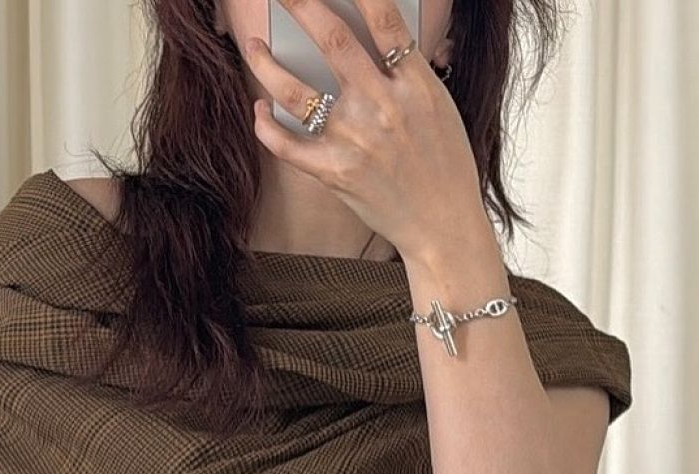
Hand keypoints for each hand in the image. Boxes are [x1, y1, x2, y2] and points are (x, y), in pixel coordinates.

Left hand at [246, 0, 481, 266]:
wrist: (443, 226)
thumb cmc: (444, 165)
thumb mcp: (438, 107)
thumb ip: (406, 71)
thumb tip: (369, 37)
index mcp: (415, 85)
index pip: (385, 20)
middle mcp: (383, 107)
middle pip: (334, 42)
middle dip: (302, 5)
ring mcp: (355, 141)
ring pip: (297, 91)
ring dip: (267, 64)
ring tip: (254, 47)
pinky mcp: (335, 173)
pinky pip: (287, 145)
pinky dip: (266, 127)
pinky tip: (260, 109)